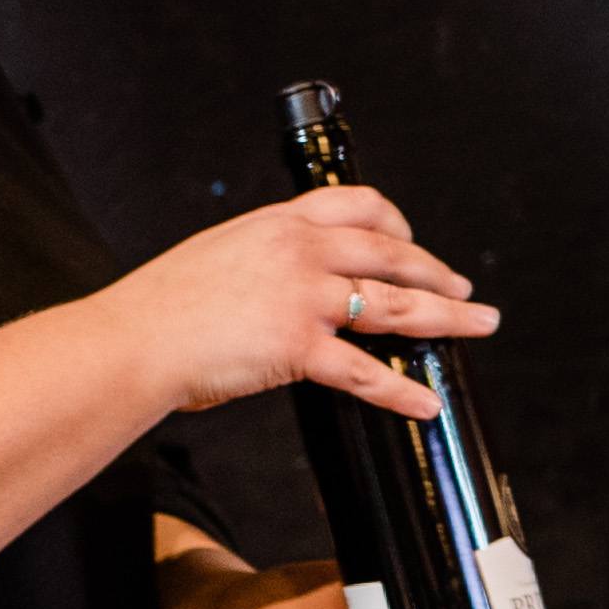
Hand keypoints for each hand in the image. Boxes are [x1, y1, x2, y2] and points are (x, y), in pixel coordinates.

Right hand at [113, 184, 498, 423]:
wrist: (129, 341)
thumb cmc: (161, 307)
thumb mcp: (219, 253)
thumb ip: (264, 256)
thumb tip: (290, 275)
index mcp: (279, 223)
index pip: (359, 205)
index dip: (398, 223)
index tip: (413, 241)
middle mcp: (299, 251)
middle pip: (392, 254)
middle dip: (437, 272)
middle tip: (465, 289)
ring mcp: (302, 298)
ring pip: (395, 305)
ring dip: (446, 317)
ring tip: (479, 325)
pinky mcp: (297, 347)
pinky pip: (365, 372)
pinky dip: (402, 391)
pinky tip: (426, 403)